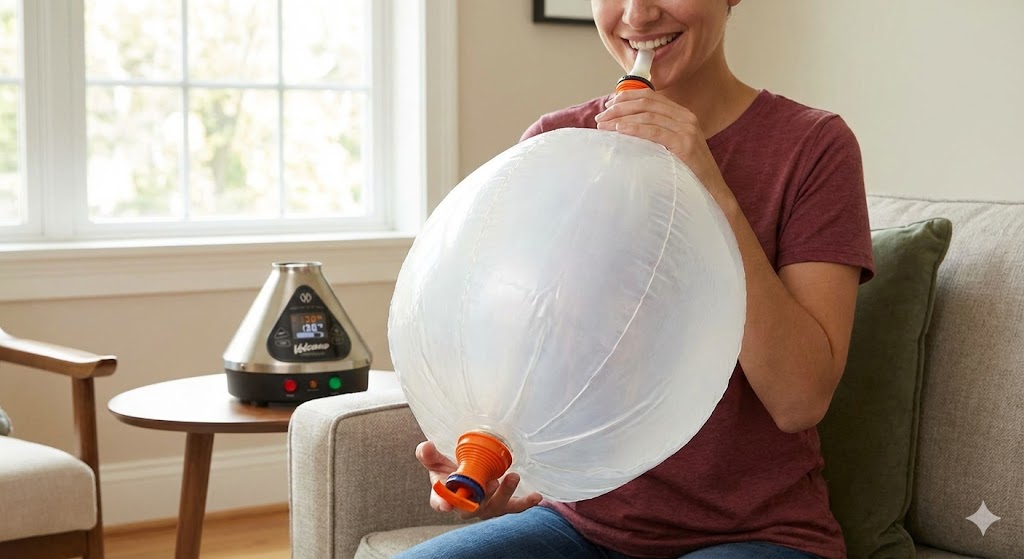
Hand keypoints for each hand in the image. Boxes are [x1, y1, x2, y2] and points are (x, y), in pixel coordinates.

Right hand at [416, 440, 541, 519]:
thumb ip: (429, 456)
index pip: (440, 502)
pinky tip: (536, 496)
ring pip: (496, 506)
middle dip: (484, 497)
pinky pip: (514, 507)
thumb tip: (425, 445)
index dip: (443, 503)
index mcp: (446, 497)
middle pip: (473, 507)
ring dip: (505, 493)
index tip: (445, 504)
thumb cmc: (450, 474)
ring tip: (513, 477)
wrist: (469, 480)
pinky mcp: (502, 505)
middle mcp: (467, 506)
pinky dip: (525, 503)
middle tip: (491, 483)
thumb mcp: (438, 464)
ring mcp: (485, 507)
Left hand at [595, 89, 726, 199]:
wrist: (712, 189)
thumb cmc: (688, 170)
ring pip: (648, 115)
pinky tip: (619, 130)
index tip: (609, 105)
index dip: (627, 97)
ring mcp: (687, 130)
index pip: (651, 96)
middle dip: (620, 108)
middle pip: (646, 103)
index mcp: (682, 115)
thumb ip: (656, 133)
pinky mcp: (684, 144)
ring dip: (622, 118)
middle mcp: (686, 118)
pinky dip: (634, 129)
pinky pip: (654, 131)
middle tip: (600, 117)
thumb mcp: (672, 146)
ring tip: (604, 126)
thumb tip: (625, 127)